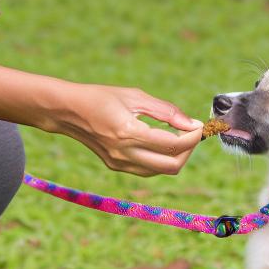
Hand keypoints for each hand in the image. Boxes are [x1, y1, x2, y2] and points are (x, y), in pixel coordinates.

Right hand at [53, 84, 204, 176]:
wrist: (68, 111)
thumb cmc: (101, 97)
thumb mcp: (135, 96)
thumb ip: (165, 111)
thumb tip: (191, 123)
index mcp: (129, 132)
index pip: (173, 144)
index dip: (192, 137)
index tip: (200, 125)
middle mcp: (124, 153)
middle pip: (171, 166)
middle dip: (189, 151)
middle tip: (192, 133)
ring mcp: (119, 163)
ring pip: (161, 171)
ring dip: (176, 156)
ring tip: (179, 136)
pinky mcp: (116, 166)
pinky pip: (148, 170)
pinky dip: (161, 159)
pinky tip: (162, 142)